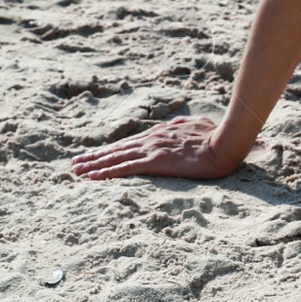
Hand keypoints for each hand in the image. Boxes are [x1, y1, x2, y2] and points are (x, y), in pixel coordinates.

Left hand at [70, 115, 237, 180]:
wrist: (225, 143)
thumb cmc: (217, 135)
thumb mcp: (197, 125)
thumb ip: (183, 125)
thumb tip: (176, 124)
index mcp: (162, 132)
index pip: (129, 142)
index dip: (110, 149)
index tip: (95, 154)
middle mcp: (152, 139)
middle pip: (117, 149)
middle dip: (94, 156)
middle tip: (75, 163)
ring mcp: (153, 150)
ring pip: (116, 157)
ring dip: (94, 164)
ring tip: (77, 170)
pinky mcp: (156, 162)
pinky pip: (126, 168)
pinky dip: (108, 172)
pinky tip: (93, 177)